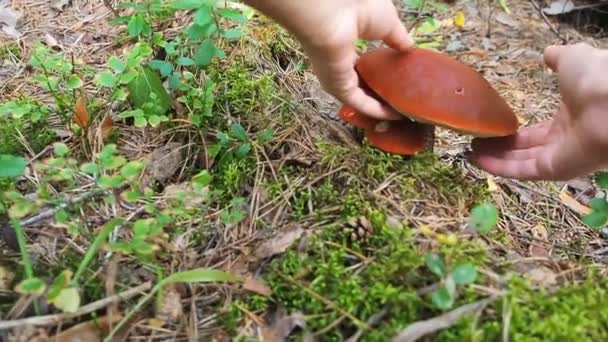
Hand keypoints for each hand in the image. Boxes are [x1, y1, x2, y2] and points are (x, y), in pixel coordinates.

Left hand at [243, 0, 412, 119]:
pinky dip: (376, 109)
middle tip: (402, 101)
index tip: (398, 81)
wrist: (334, 9)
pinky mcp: (337, 87)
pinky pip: (360, 102)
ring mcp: (336, 76)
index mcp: (347, 43)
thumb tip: (409, 47)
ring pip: (360, 97)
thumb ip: (397, 37)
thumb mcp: (387, 21)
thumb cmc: (357, 7)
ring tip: (401, 112)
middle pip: (361, 84)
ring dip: (379, 106)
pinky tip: (395, 114)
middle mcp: (339, 62)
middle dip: (379, 93)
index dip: (380, 73)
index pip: (362, 64)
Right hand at [467, 43, 607, 180]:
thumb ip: (558, 59)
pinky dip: (498, 167)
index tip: (492, 127)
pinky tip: (476, 159)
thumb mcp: (573, 59)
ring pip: (520, 161)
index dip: (513, 131)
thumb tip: (547, 54)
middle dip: (499, 147)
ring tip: (470, 150)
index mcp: (570, 116)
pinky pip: (522, 170)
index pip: (537, 131)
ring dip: (494, 157)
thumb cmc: (595, 79)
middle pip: (525, 148)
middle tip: (475, 141)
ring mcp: (559, 157)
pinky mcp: (553, 170)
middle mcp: (564, 140)